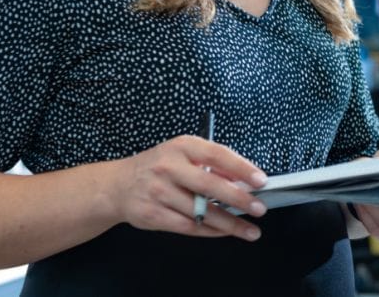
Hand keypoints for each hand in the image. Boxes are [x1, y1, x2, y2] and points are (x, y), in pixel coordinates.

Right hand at [106, 135, 267, 241]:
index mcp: (181, 146)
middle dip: (238, 198)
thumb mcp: (184, 154)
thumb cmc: (159, 167)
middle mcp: (168, 167)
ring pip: (201, 212)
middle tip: (260, 208)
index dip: (241, 168)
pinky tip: (226, 232)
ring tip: (251, 231)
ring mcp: (158, 192)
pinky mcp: (152, 215)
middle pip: (209, 184)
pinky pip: (189, 226)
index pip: (217, 154)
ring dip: (230, 223)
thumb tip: (244, 178)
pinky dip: (211, 231)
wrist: (117, 185)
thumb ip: (212, 163)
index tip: (260, 180)